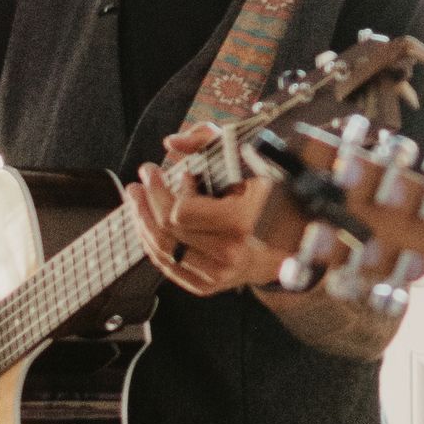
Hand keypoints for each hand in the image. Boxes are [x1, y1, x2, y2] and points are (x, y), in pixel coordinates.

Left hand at [126, 127, 293, 296]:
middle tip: (145, 174)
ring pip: (161, 249)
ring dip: (142, 220)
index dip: (174, 190)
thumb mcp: (244, 157)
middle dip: (147, 198)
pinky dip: (151, 242)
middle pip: (167, 230)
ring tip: (136, 196)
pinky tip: (146, 222)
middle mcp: (229, 255)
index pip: (182, 212)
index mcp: (240, 224)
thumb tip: (172, 143)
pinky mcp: (205, 286)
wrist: (287, 243)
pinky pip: (166, 266)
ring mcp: (216, 275)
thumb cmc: (265, 196)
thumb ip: (208, 138)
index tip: (183, 173)